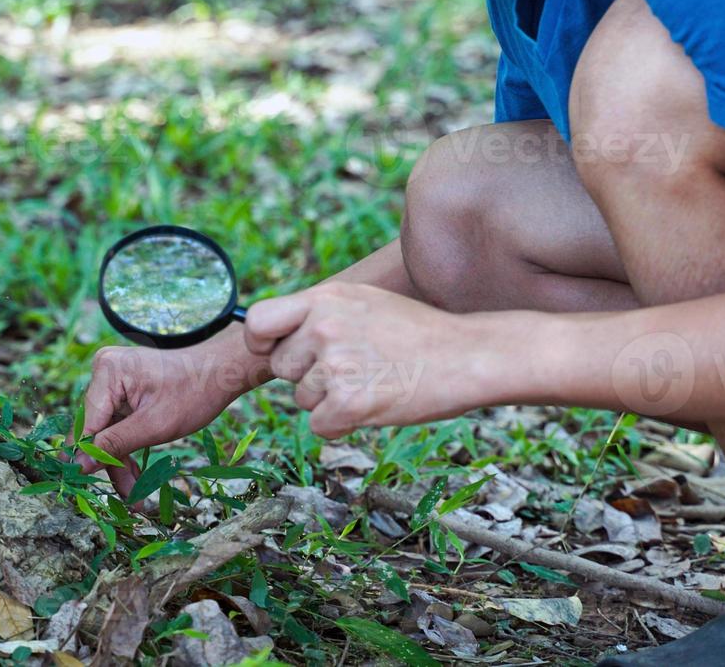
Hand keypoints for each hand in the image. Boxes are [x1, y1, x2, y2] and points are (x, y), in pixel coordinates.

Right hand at [71, 341, 245, 508]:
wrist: (220, 372)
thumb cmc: (193, 393)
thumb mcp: (154, 426)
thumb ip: (114, 445)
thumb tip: (79, 466)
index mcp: (107, 372)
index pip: (87, 424)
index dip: (87, 459)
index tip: (87, 491)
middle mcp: (104, 372)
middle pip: (96, 430)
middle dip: (110, 464)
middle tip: (129, 499)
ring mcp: (113, 380)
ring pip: (106, 432)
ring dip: (119, 462)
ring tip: (136, 496)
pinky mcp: (122, 390)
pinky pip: (117, 424)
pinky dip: (127, 448)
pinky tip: (136, 476)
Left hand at [243, 282, 480, 438]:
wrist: (466, 355)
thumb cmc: (416, 331)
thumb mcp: (363, 301)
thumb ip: (319, 313)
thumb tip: (273, 335)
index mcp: (325, 298)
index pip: (258, 321)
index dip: (260, 343)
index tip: (273, 351)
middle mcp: (324, 328)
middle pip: (281, 367)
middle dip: (307, 374)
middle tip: (353, 367)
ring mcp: (336, 365)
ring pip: (302, 399)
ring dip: (329, 399)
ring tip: (372, 380)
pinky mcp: (350, 403)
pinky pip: (319, 426)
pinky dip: (342, 424)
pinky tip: (374, 404)